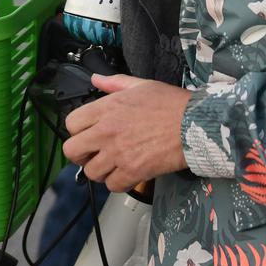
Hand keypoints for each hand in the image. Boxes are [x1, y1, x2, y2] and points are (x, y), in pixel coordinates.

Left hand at [61, 74, 192, 191]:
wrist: (194, 125)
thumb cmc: (171, 104)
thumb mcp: (141, 85)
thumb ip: (114, 83)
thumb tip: (96, 79)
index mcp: (106, 109)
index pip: (71, 124)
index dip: (76, 131)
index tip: (87, 134)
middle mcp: (106, 132)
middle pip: (72, 151)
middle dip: (80, 154)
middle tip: (93, 154)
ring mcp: (118, 153)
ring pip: (91, 172)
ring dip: (100, 170)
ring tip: (112, 165)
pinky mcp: (133, 171)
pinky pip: (112, 186)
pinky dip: (117, 183)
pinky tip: (126, 175)